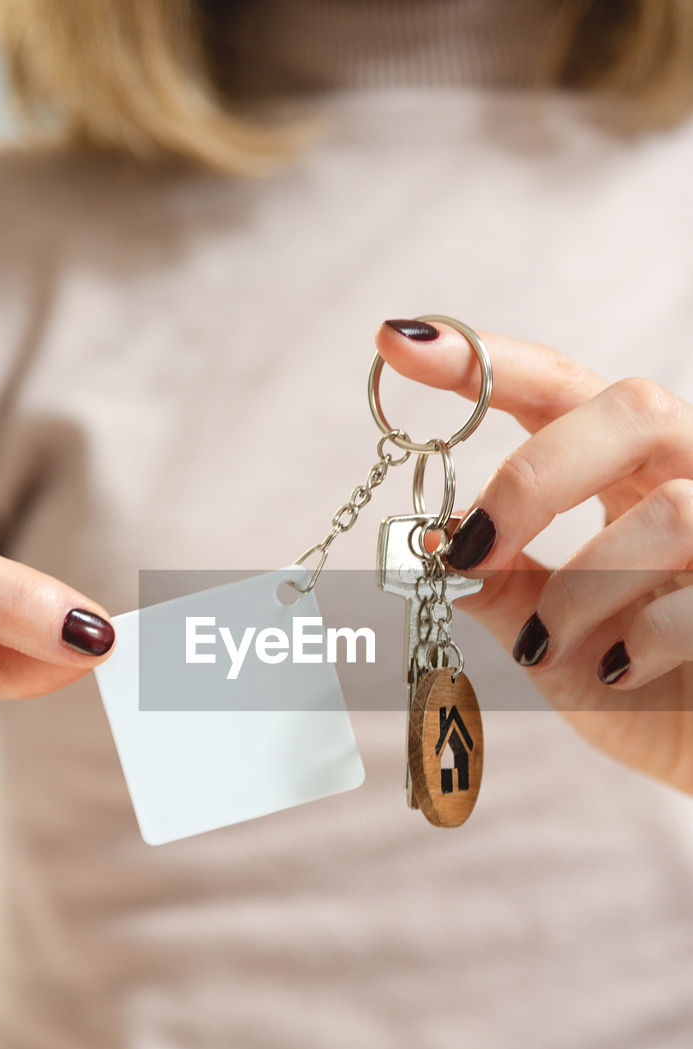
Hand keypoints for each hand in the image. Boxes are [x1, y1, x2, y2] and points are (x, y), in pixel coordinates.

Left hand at [375, 320, 692, 794]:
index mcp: (636, 476)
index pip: (563, 389)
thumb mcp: (553, 640)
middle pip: (633, 408)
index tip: (396, 343)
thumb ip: (502, 588)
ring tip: (545, 650)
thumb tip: (428, 541)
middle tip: (473, 548)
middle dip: (536, 478)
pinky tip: (619, 673)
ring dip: (582, 588)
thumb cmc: (642, 693)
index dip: (484, 362)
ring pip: (668, 510)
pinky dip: (641, 638)